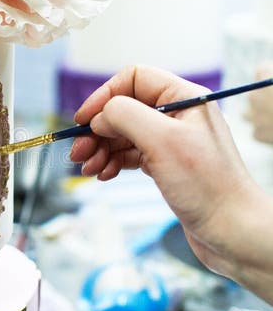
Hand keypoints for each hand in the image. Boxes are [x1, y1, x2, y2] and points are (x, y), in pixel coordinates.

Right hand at [69, 65, 272, 299]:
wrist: (232, 231)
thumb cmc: (207, 186)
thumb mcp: (163, 142)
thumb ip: (127, 116)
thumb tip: (100, 116)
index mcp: (184, 99)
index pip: (135, 79)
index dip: (105, 96)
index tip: (83, 120)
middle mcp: (179, 116)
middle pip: (125, 109)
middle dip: (98, 130)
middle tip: (78, 152)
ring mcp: (172, 142)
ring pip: (124, 134)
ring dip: (101, 149)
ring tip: (87, 169)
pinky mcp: (168, 165)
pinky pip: (131, 155)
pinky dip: (113, 163)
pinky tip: (104, 174)